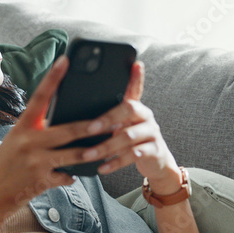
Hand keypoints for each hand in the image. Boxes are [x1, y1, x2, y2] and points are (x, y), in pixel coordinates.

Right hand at [0, 57, 103, 215]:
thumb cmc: (5, 166)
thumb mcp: (16, 142)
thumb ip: (37, 132)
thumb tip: (65, 124)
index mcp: (22, 127)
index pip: (40, 97)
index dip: (53, 78)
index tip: (66, 61)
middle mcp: (28, 141)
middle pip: (68, 130)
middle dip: (92, 126)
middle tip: (110, 120)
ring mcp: (36, 162)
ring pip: (74, 155)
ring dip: (93, 152)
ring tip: (108, 147)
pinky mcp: (42, 180)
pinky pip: (67, 176)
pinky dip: (71, 176)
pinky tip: (71, 176)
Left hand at [78, 61, 181, 193]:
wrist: (155, 164)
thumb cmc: (130, 142)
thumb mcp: (121, 127)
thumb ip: (108, 119)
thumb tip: (78, 119)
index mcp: (134, 107)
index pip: (135, 88)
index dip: (136, 77)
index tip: (136, 64)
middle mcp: (145, 116)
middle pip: (129, 109)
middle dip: (107, 119)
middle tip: (90, 129)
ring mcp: (152, 132)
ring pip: (128, 136)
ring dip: (106, 146)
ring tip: (89, 155)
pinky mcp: (154, 150)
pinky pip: (133, 155)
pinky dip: (115, 162)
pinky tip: (102, 167)